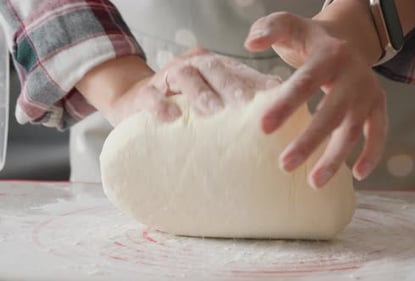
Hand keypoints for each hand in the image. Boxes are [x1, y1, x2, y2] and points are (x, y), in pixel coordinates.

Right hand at [78, 49, 280, 125]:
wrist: (134, 102)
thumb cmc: (184, 107)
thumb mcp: (212, 103)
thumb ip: (238, 106)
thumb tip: (279, 114)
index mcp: (213, 69)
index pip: (237, 69)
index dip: (255, 80)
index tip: (274, 95)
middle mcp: (192, 68)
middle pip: (213, 68)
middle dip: (231, 84)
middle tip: (246, 102)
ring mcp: (167, 79)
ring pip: (184, 76)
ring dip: (200, 92)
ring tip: (214, 110)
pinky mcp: (143, 95)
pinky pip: (150, 96)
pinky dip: (161, 105)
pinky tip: (172, 118)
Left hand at [245, 9, 387, 187]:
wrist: (346, 40)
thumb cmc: (309, 41)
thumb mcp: (290, 26)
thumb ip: (270, 29)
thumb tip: (251, 44)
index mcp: (329, 54)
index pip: (306, 82)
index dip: (286, 104)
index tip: (263, 128)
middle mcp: (353, 74)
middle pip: (331, 112)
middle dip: (309, 141)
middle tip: (284, 165)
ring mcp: (368, 92)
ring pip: (354, 129)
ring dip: (336, 157)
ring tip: (313, 183)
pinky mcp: (378, 106)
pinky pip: (379, 133)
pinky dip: (372, 154)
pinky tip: (359, 176)